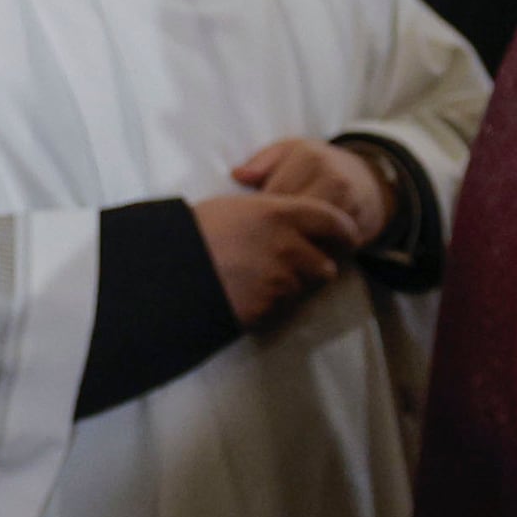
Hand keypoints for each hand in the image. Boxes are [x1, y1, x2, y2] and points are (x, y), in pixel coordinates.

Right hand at [197, 173, 365, 325]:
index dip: (345, 232)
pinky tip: (246, 294)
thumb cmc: (195, 232)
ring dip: (291, 289)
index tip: (348, 239)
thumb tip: (289, 219)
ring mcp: (280, 280)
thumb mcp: (236, 207)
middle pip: (325, 265)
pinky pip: (281, 308)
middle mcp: (288, 246)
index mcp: (280, 214)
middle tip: (294, 267)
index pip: (334, 221)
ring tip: (258, 279)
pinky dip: (271, 305)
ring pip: (303, 290)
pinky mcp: (268, 308)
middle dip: (314, 269)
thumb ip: (272, 212)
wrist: (169, 272)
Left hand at [237, 135, 393, 239]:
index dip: (261, 209)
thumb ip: (263, 161)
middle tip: (263, 237)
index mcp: (311, 157)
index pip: (275, 191)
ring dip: (293, 244)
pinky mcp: (358, 228)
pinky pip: (327, 247)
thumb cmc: (320, 166)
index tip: (254, 218)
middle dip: (277, 228)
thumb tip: (237, 176)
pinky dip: (312, 253)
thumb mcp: (292, 152)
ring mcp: (349, 205)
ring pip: (309, 234)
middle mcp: (333, 179)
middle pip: (292, 214)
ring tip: (280, 247)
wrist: (370, 182)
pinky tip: (301, 253)